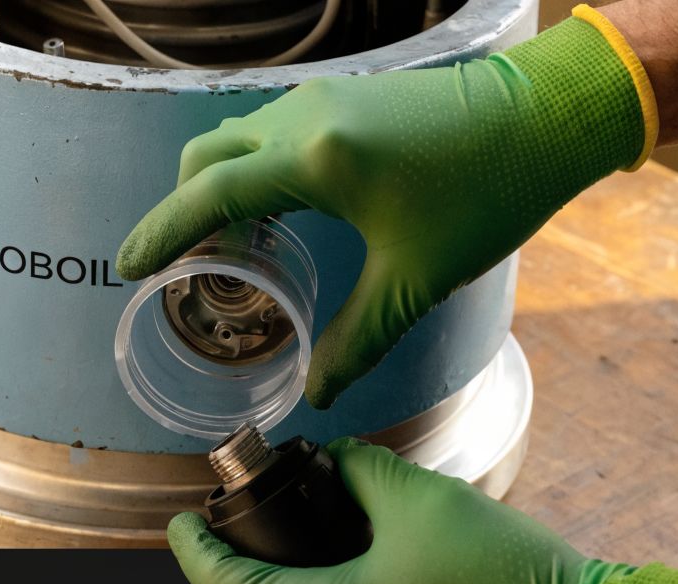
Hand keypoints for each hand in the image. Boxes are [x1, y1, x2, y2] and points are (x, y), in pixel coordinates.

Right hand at [118, 18, 646, 407]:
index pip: (209, 194)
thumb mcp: (415, 279)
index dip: (161, 232)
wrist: (548, 119)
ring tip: (233, 250)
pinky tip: (280, 215)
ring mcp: (325, 100)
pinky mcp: (347, 98)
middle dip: (182, 210)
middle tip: (180, 265)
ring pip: (237, 139)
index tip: (128, 266)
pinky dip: (253, 171)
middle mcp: (306, 119)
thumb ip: (357, 339)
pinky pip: (271, 131)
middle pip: (206, 157)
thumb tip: (318, 391)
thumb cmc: (488, 195)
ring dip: (220, 189)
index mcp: (316, 160)